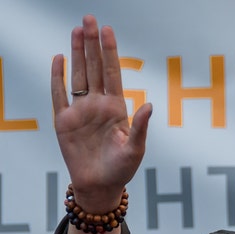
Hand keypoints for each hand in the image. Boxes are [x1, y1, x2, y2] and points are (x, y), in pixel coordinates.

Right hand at [51, 15, 151, 212]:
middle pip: (94, 68)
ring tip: (76, 31)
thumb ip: (140, 127)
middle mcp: (98, 105)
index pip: (113, 73)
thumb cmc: (122, 168)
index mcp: (117, 108)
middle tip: (89, 19)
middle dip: (92, 44)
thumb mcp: (136, 148)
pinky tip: (59, 59)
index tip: (108, 30)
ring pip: (77, 75)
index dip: (110, 52)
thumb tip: (150, 105)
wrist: (100, 185)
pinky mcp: (63, 122)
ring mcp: (80, 111)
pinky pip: (58, 95)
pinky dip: (57, 77)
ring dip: (77, 53)